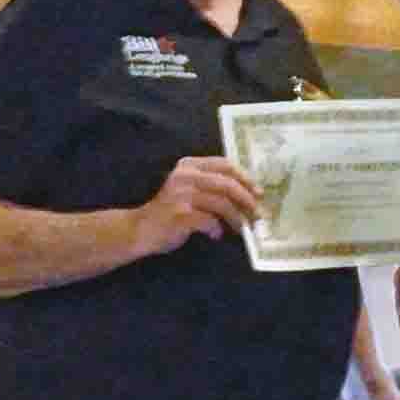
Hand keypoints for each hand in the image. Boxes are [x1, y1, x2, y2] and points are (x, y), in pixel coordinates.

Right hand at [134, 156, 259, 254]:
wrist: (140, 229)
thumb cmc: (170, 211)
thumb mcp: (190, 189)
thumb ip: (212, 185)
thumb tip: (249, 194)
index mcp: (189, 165)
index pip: (225, 164)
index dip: (245, 178)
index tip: (259, 192)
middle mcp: (185, 176)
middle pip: (227, 184)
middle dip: (247, 200)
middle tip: (258, 214)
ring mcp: (181, 194)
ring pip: (222, 203)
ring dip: (237, 218)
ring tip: (241, 228)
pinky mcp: (180, 215)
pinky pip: (210, 221)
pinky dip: (217, 229)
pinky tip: (216, 235)